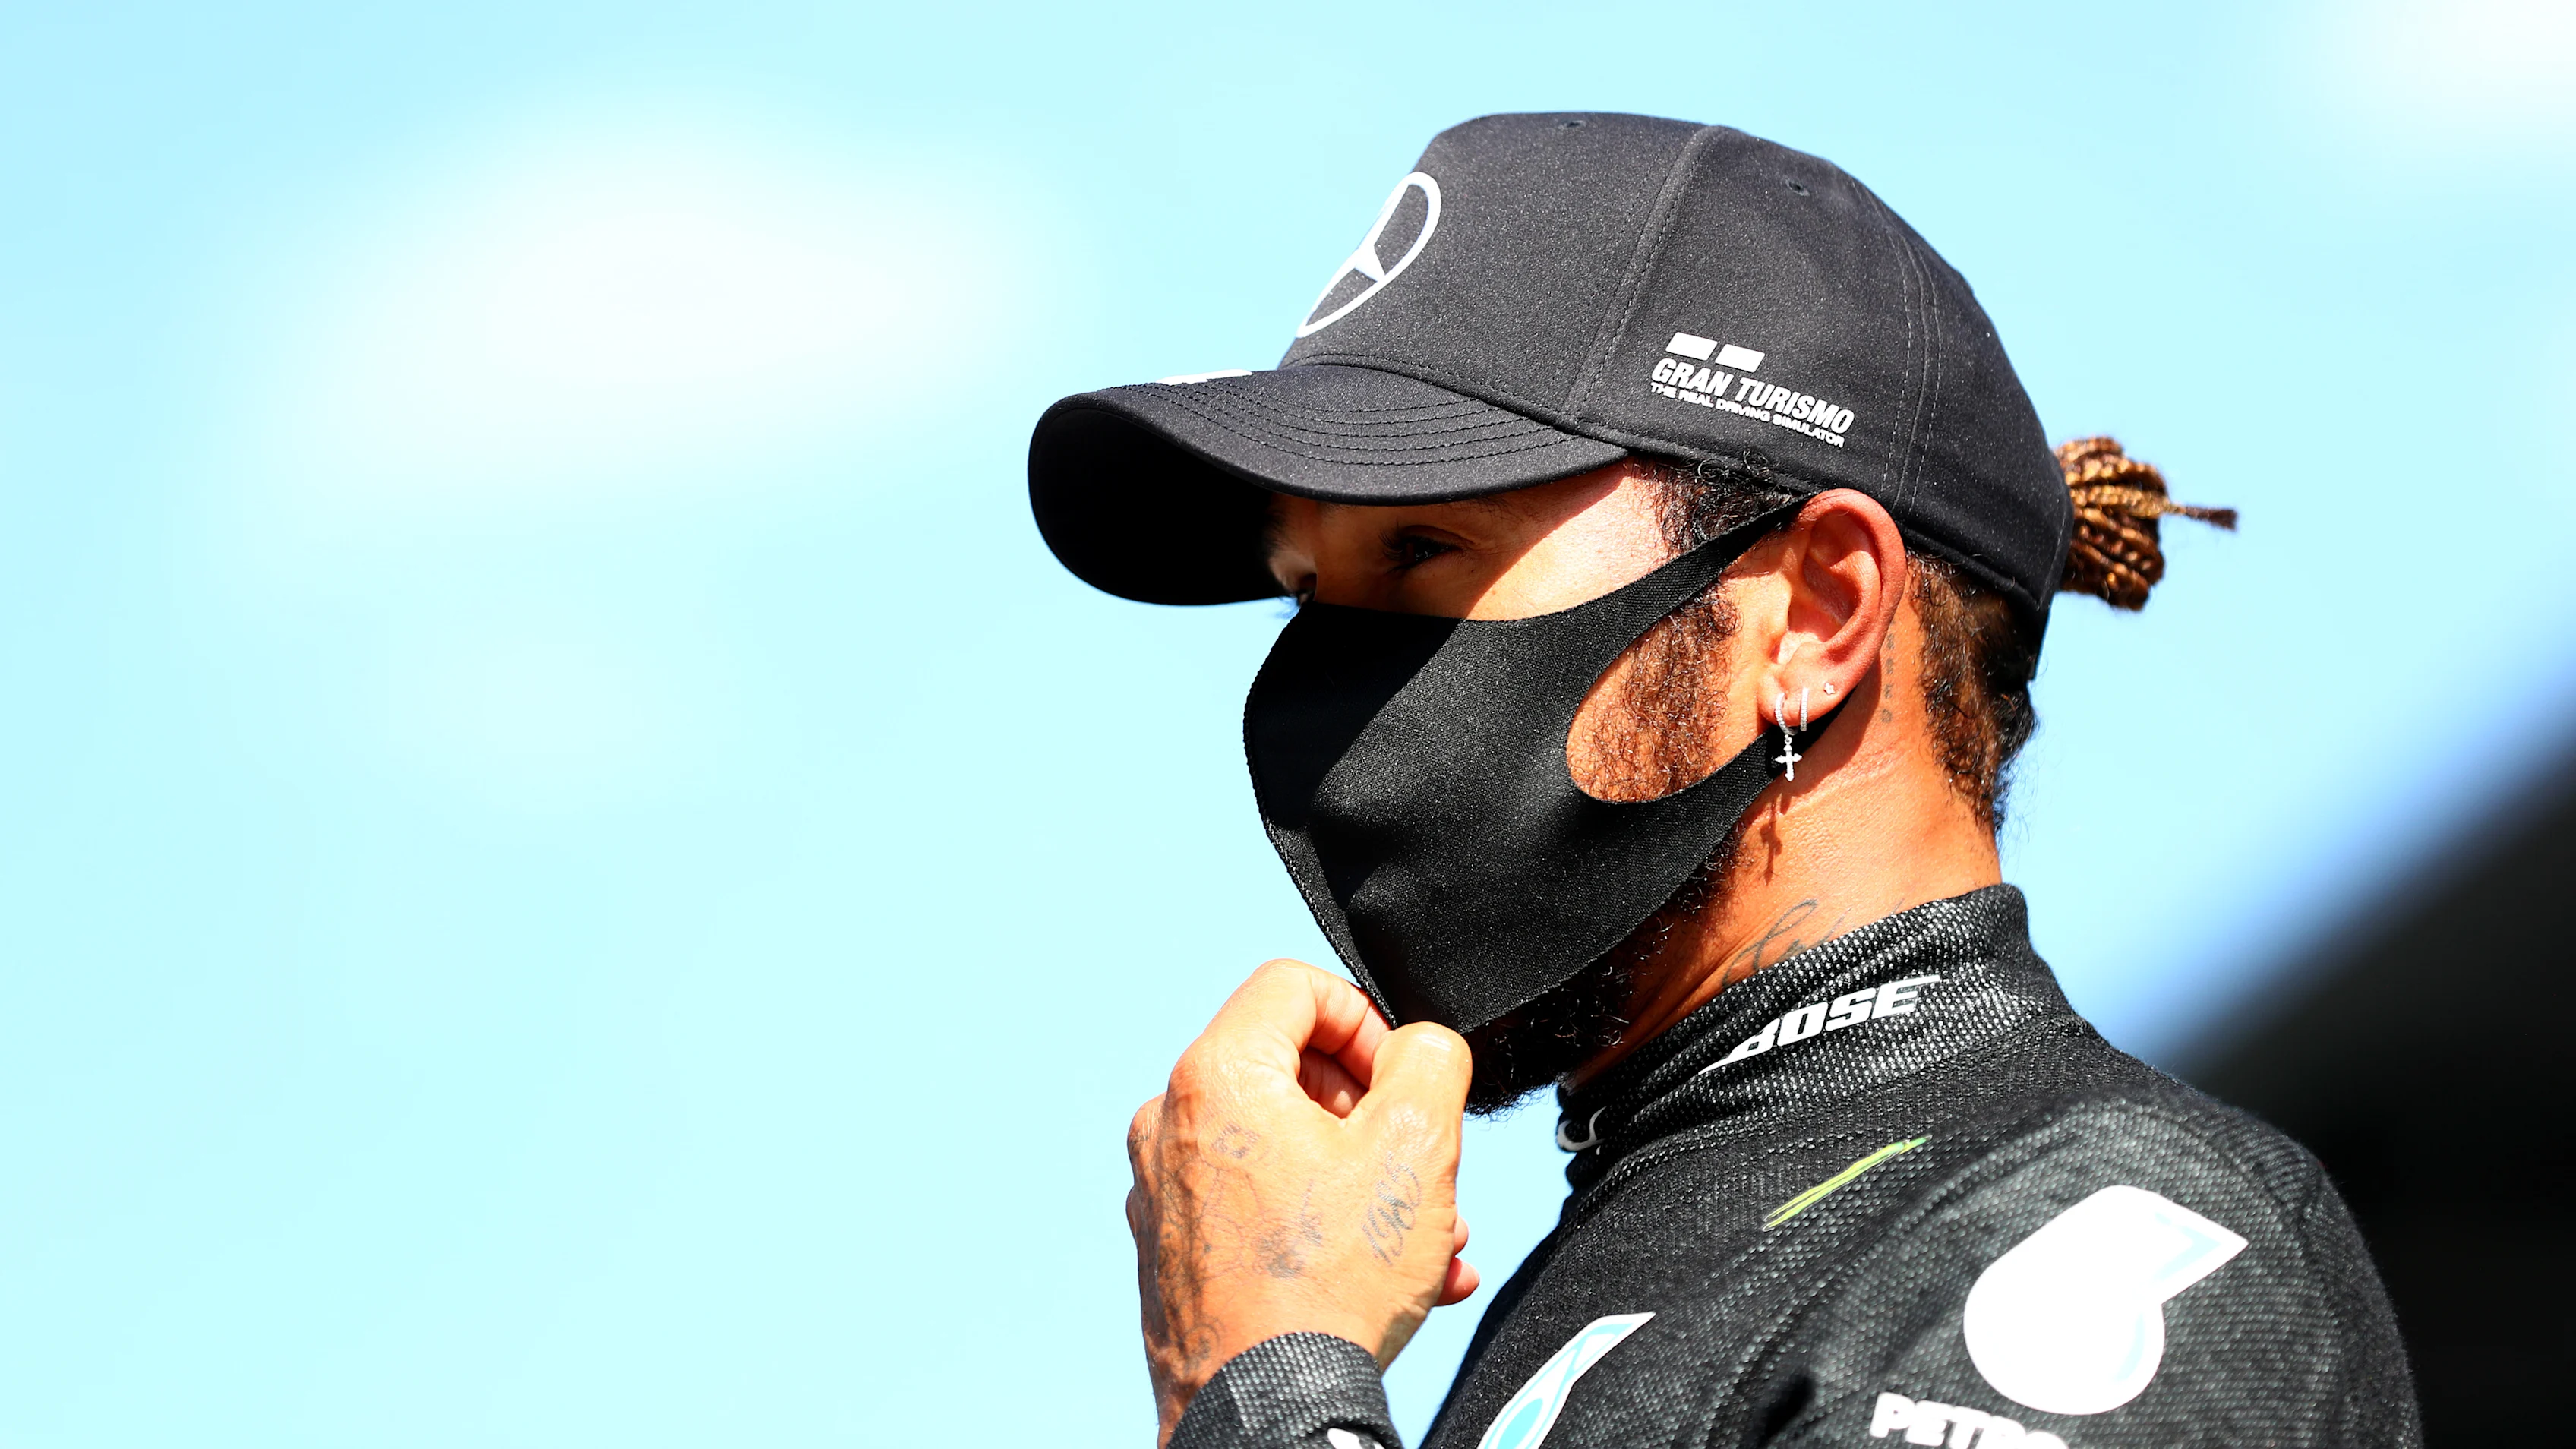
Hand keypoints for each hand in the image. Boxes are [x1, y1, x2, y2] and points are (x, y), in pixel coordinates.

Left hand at [1126, 960, 1477, 1444]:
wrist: (1266, 1409)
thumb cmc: (1327, 1287)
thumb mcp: (1416, 1145)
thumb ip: (1430, 1059)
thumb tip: (1419, 1046)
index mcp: (1214, 1075)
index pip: (1294, 987)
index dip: (1367, 1018)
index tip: (1405, 1076)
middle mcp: (1170, 1125)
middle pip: (1289, 1069)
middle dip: (1373, 1114)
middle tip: (1423, 1166)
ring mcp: (1165, 1192)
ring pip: (1284, 1148)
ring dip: (1364, 1180)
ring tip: (1425, 1239)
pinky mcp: (1174, 1252)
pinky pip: (1260, 1207)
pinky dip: (1324, 1225)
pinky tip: (1390, 1276)